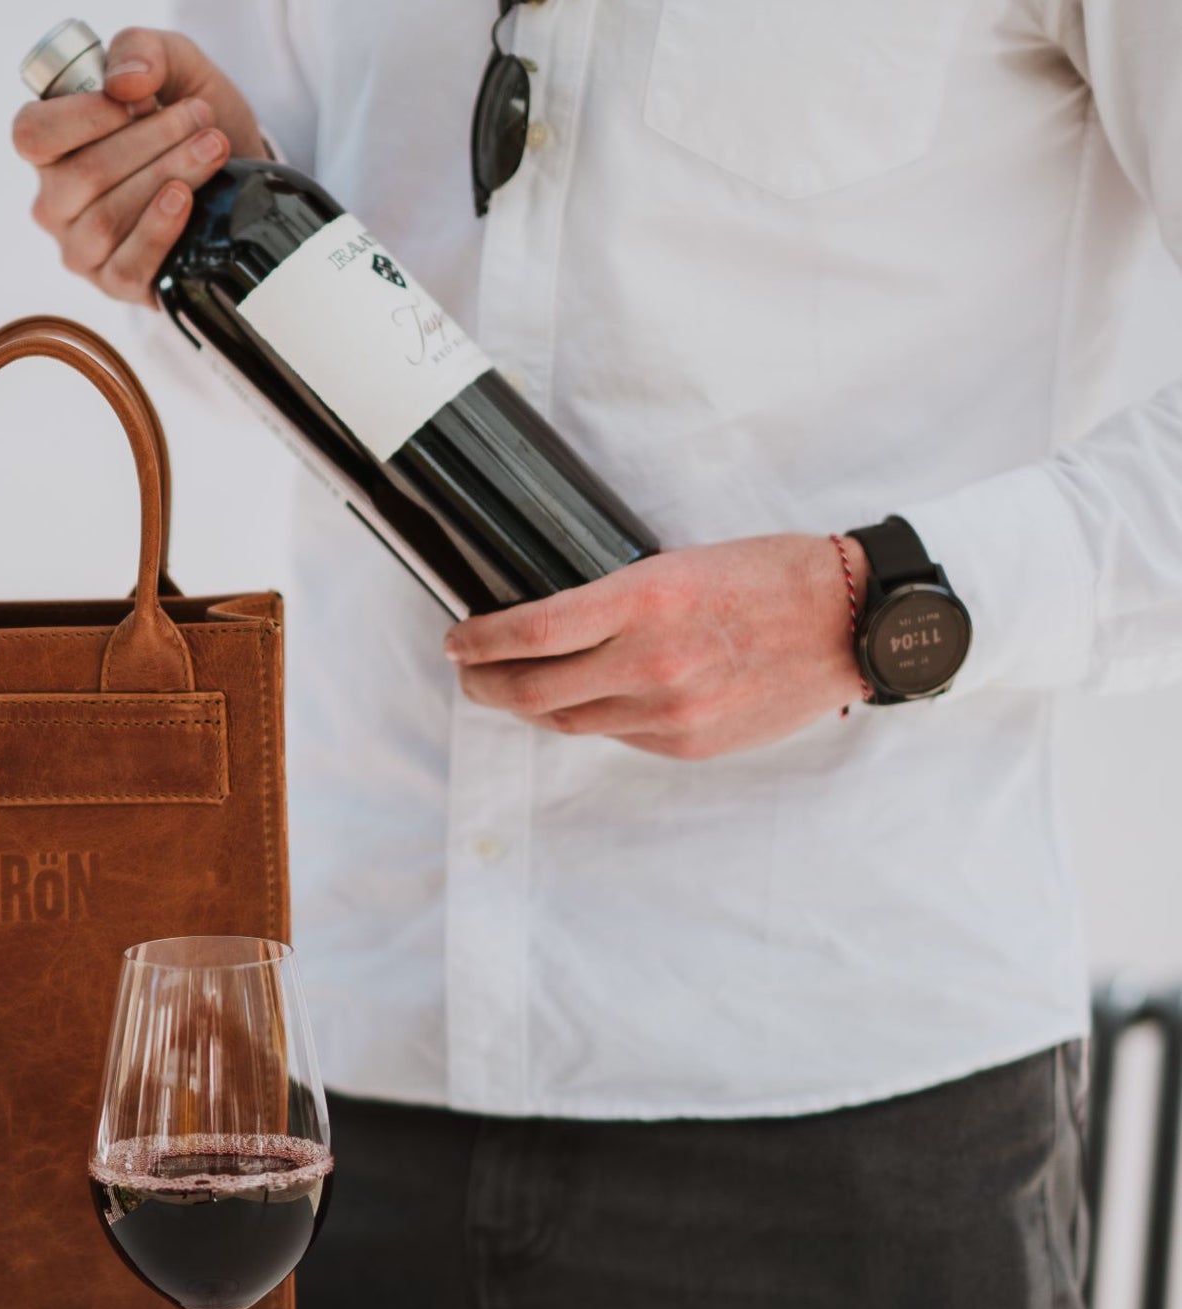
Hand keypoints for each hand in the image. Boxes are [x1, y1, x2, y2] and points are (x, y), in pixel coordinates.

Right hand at [11, 26, 266, 304]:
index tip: (141, 98)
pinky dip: (158, 230)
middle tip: (201, 118)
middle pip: (82, 176)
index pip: (32, 134)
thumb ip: (144, 51)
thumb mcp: (177, 67)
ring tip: (212, 148)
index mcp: (51, 146)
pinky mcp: (117, 284)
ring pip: (106, 219)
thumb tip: (124, 82)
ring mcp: (83, 248)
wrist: (240, 173)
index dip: (84, 116)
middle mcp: (56, 202)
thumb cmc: (191, 118)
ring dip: (166, 176)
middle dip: (150, 140)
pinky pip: (126, 266)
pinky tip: (184, 199)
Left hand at [442, 534, 869, 759]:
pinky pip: (615, 735)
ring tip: (507, 689)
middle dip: (483, 684)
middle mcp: (650, 662)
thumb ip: (613, 603)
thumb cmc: (770, 577)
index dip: (479, 640)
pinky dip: (588, 717)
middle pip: (531, 689)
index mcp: (644, 599)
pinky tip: (580, 700)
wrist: (851, 623)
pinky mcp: (687, 743)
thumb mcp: (679, 565)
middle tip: (465, 672)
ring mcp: (669, 711)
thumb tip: (548, 630)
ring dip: (527, 706)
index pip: (530, 630)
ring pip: (567, 719)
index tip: (456, 640)